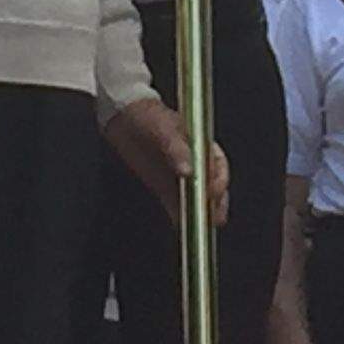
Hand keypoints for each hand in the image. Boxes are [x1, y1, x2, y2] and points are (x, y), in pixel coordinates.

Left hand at [106, 97, 229, 227]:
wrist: (124, 117)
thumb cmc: (149, 116)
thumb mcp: (164, 128)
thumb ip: (177, 149)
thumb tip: (188, 170)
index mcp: (202, 144)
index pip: (218, 166)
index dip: (219, 180)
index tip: (213, 191)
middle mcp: (195, 162)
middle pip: (213, 187)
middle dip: (216, 203)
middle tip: (213, 217)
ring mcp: (180, 176)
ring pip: (197, 199)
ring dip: (200, 213)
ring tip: (200, 227)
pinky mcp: (165, 187)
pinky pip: (176, 205)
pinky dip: (180, 217)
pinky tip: (181, 226)